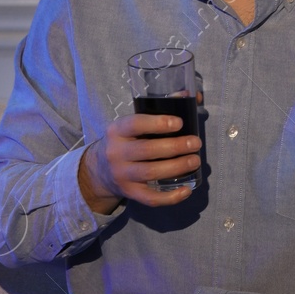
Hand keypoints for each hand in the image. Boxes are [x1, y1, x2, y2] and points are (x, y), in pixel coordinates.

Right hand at [78, 108, 202, 213]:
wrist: (99, 170)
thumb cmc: (125, 142)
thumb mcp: (131, 125)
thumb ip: (158, 110)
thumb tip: (189, 95)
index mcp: (116, 131)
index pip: (135, 124)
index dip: (158, 123)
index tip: (179, 123)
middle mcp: (116, 153)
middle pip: (147, 150)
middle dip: (175, 146)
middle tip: (195, 143)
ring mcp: (122, 175)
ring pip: (150, 173)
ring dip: (176, 167)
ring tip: (195, 160)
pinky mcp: (129, 193)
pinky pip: (150, 198)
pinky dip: (170, 197)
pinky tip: (186, 190)